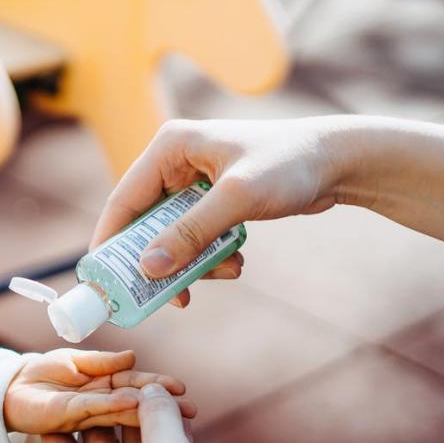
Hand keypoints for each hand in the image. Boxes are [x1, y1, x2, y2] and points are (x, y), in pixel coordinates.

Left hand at [3, 349, 193, 434]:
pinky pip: (92, 409)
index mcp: (104, 387)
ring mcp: (85, 413)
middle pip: (134, 402)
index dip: (157, 387)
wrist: (9, 389)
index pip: (135, 385)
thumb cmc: (42, 375)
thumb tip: (132, 356)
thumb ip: (102, 362)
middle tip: (191, 410)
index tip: (182, 389)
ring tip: (172, 411)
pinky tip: (132, 402)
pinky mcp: (66, 417)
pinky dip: (112, 405)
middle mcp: (99, 403)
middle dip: (162, 406)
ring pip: (119, 410)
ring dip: (146, 410)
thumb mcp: (75, 361)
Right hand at [93, 117, 351, 307]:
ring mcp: (195, 181)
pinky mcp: (214, 199)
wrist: (341, 161)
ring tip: (228, 272)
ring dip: (194, 263)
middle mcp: (176, 162)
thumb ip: (191, 233)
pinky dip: (212, 256)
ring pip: (173, 236)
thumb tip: (149, 268)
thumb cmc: (291, 165)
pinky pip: (196, 237)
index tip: (102, 281)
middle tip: (167, 295)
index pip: (123, 199)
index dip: (110, 242)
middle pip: (146, 224)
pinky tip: (238, 261)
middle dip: (161, 261)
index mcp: (170, 147)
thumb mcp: (237, 199)